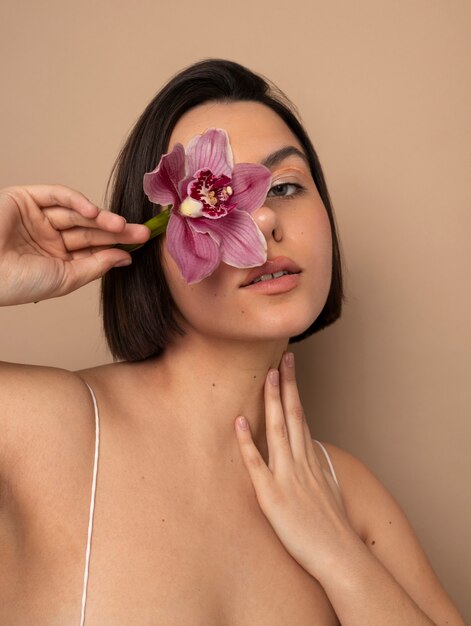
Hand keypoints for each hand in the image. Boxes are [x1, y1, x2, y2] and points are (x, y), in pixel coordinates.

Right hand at [0, 185, 149, 304]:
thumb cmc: (18, 282)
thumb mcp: (66, 278)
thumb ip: (96, 265)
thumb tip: (125, 257)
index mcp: (56, 259)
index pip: (93, 248)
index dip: (116, 245)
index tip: (140, 245)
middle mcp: (48, 237)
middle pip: (90, 230)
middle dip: (115, 231)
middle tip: (141, 232)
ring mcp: (37, 217)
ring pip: (77, 214)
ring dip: (100, 218)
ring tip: (122, 225)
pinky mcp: (26, 198)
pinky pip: (57, 195)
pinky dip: (77, 201)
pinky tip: (94, 212)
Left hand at [234, 352, 359, 579]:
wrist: (340, 555)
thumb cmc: (333, 526)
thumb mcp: (329, 488)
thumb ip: (318, 467)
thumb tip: (313, 451)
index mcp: (311, 459)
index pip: (302, 415)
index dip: (294, 390)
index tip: (289, 367)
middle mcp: (300, 462)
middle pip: (294, 415)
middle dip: (286, 384)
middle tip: (283, 357)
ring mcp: (287, 477)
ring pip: (279, 431)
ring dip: (272, 402)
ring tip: (267, 376)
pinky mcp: (272, 496)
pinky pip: (257, 465)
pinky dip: (247, 443)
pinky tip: (239, 423)